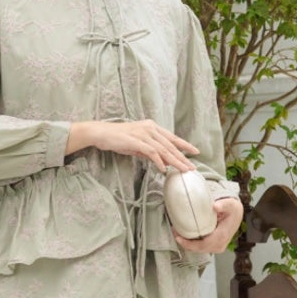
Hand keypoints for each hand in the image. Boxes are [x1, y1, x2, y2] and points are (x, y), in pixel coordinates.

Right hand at [66, 119, 197, 171]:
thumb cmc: (118, 139)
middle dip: (182, 157)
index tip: (195, 152)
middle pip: (170, 145)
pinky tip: (164, 169)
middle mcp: (150, 128)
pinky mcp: (136, 140)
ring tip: (183, 170)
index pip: (172, 137)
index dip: (184, 145)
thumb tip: (164, 162)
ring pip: (164, 149)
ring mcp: (143, 134)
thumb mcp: (137, 145)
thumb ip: (151, 152)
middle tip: (192, 168)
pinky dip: (159, 161)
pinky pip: (151, 152)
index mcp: (152, 127)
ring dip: (175, 161)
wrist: (101, 133)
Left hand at [174, 196, 243, 254]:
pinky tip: (185, 236)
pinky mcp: (214, 246)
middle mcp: (220, 244)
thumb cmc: (232, 211)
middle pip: (199, 249)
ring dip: (188, 244)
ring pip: (199, 249)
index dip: (190, 244)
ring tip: (177, 234)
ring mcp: (217, 247)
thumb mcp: (230, 204)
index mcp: (222, 236)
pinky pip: (201, 247)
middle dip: (185, 244)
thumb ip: (223, 204)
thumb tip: (215, 206)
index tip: (179, 238)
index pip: (203, 245)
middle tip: (175, 234)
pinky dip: (192, 243)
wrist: (236, 215)